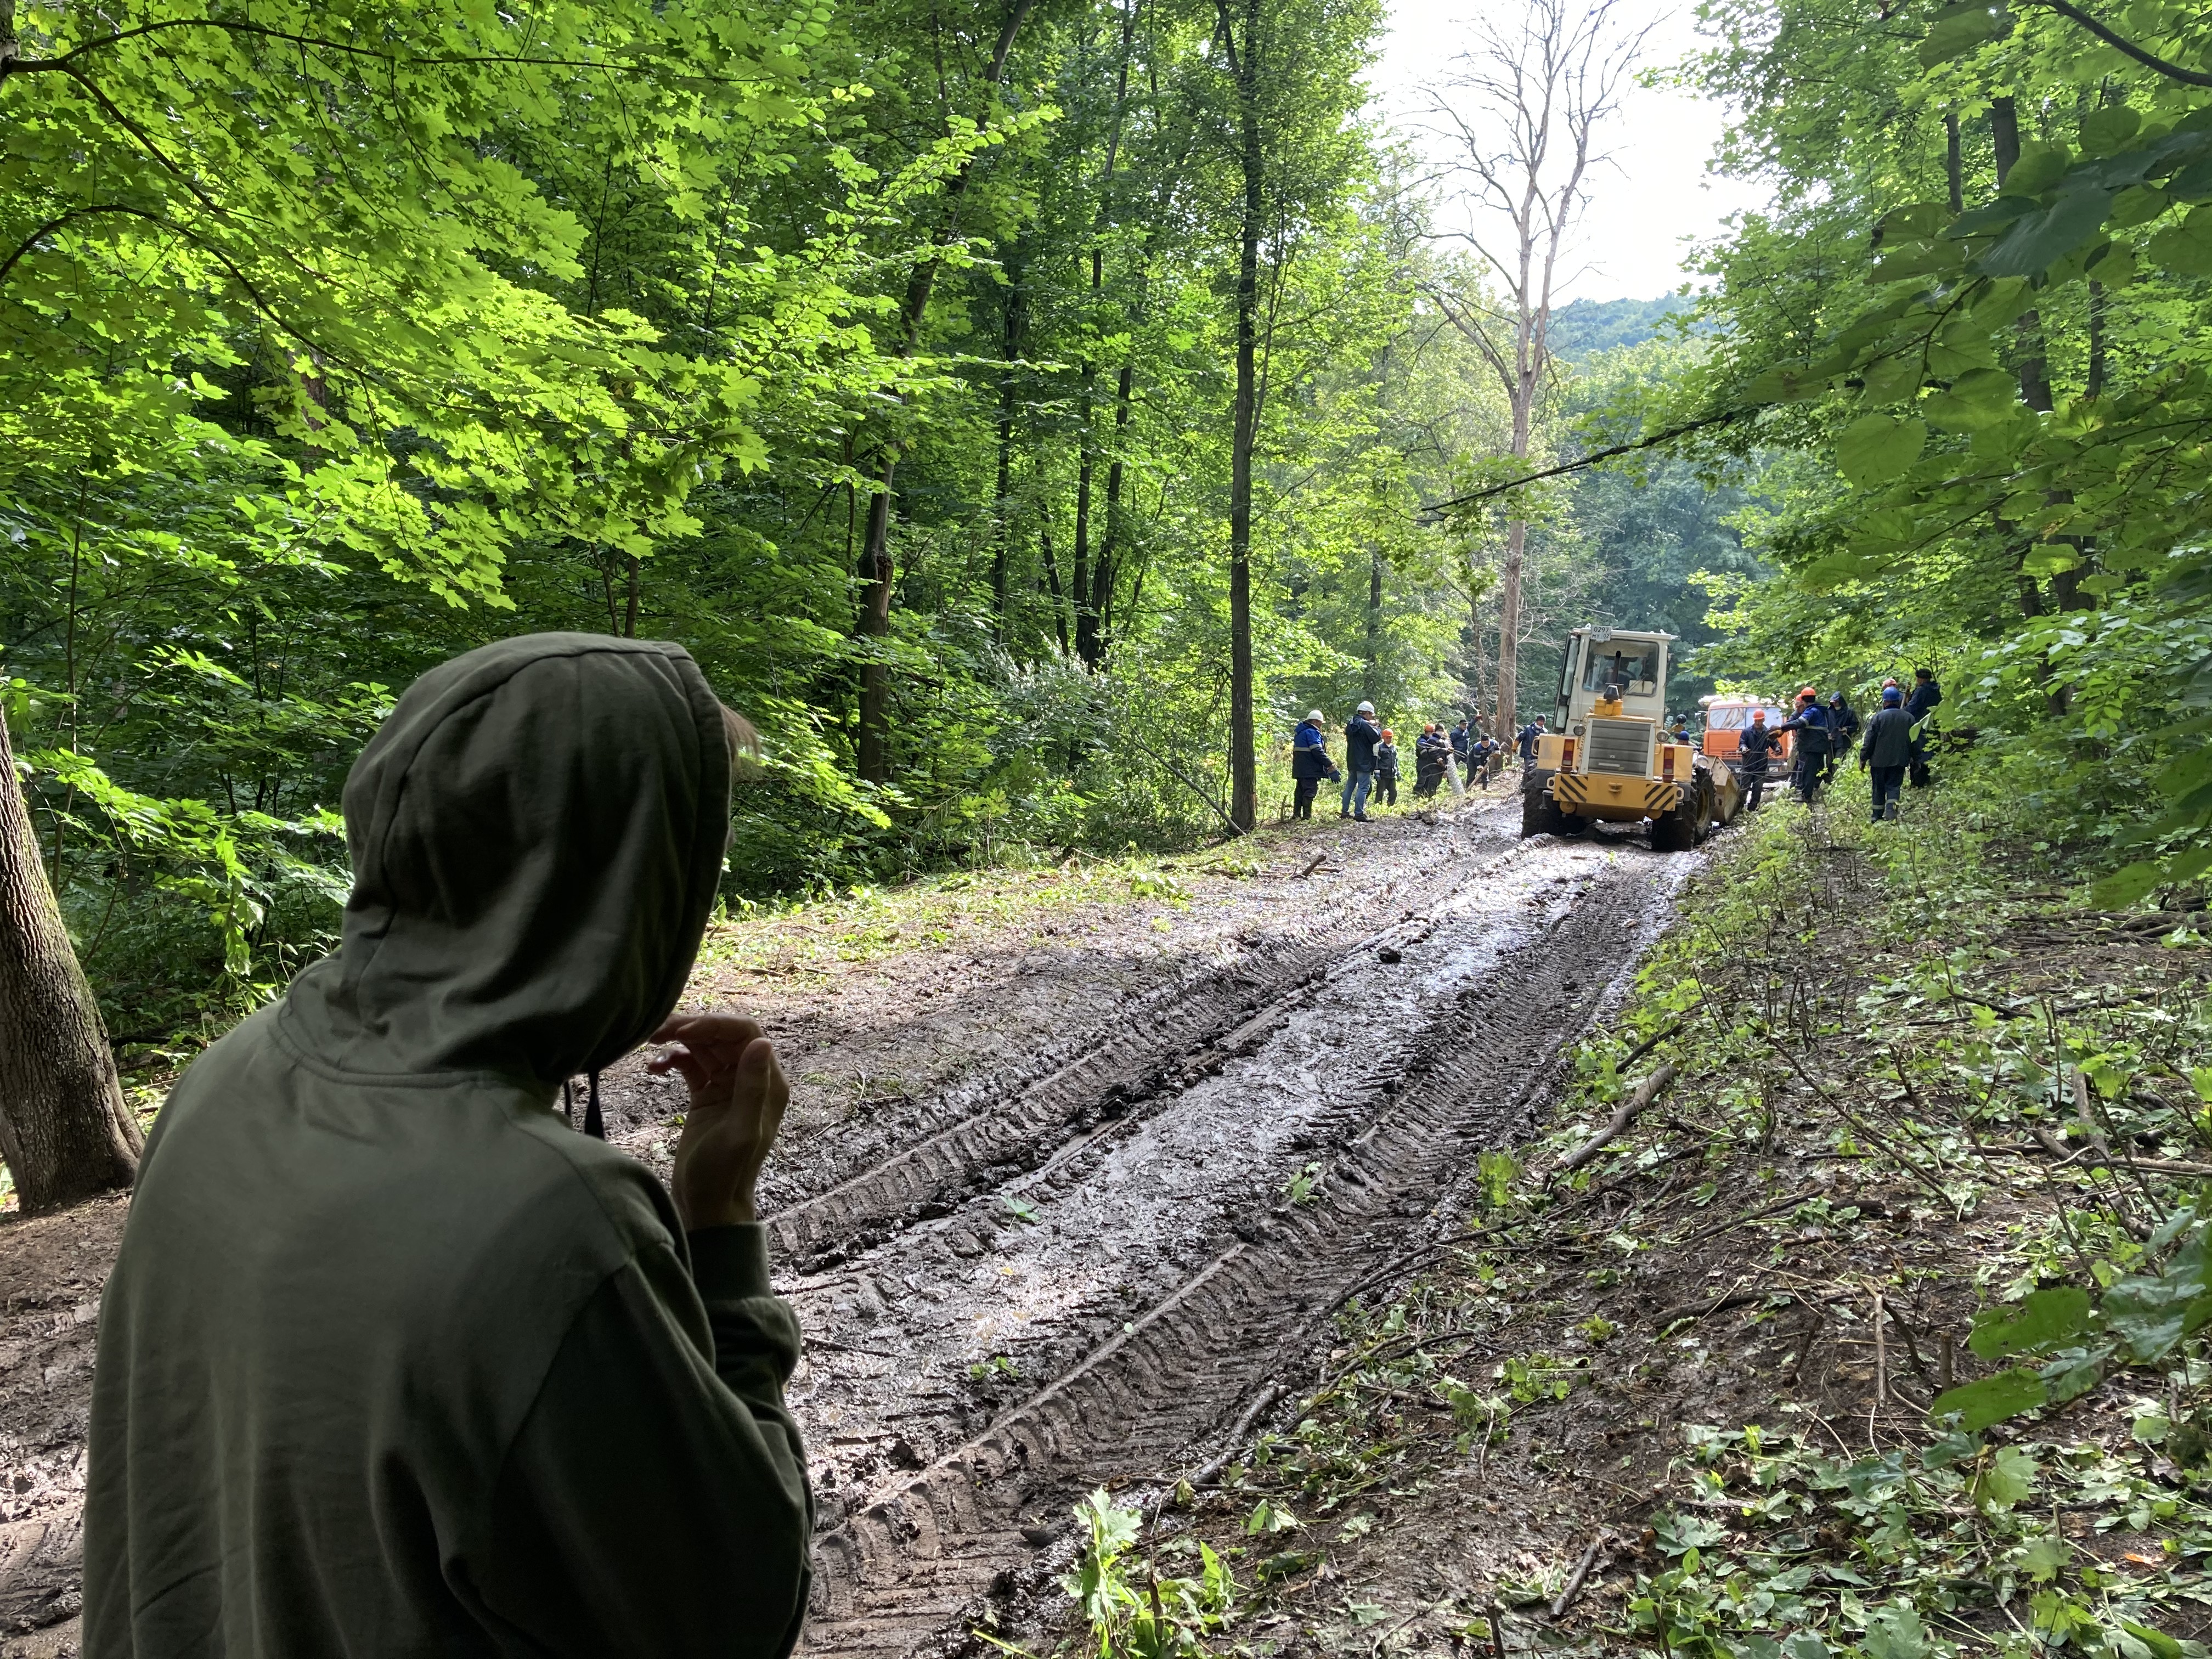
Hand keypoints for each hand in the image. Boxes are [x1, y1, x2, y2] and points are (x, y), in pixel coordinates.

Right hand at [647, 1012, 787, 1230]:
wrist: (707, 1206)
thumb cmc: (725, 1174)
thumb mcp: (739, 1132)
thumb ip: (751, 1088)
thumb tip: (762, 1042)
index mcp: (768, 1084)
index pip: (746, 1034)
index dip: (716, 1025)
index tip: (683, 1031)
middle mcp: (750, 1079)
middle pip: (722, 1036)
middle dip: (691, 1028)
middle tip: (655, 1030)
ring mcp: (726, 1087)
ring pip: (704, 1048)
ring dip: (678, 1041)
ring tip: (649, 1041)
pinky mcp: (705, 1096)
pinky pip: (690, 1065)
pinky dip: (672, 1060)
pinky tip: (653, 1068)